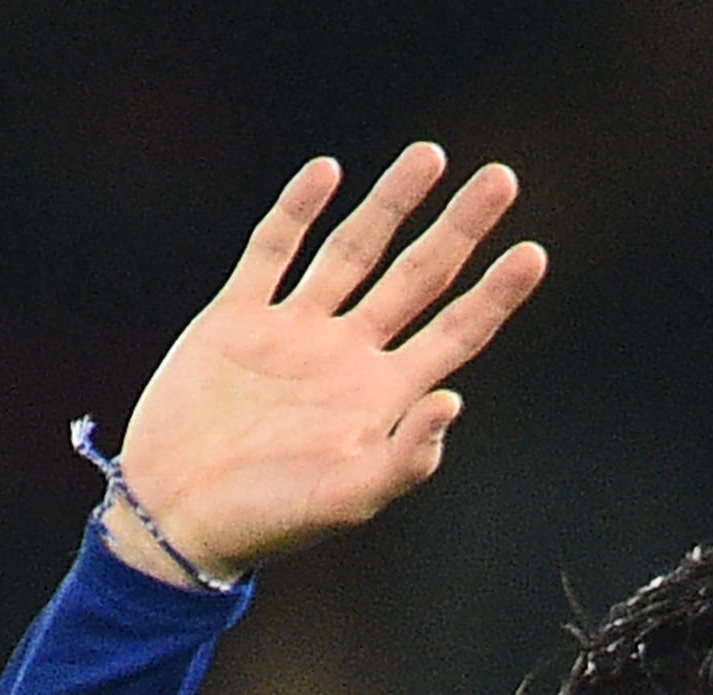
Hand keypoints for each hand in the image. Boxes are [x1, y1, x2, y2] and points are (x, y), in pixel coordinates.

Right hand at [107, 145, 547, 585]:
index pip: (455, 332)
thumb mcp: (348, 500)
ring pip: (353, 250)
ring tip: (431, 155)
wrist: (177, 516)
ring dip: (391, 204)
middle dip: (461, 228)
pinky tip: (327, 172)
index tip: (534, 252)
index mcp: (382, 397)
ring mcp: (294, 331)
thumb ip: (406, 458)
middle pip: (418, 277)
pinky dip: (296, 211)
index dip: (496, 294)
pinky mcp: (237, 318)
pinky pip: (272, 251)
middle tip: (503, 179)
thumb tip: (453, 400)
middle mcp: (347, 355)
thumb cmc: (268, 521)